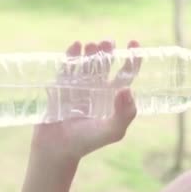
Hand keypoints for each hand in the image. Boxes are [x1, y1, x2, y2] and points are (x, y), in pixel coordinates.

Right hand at [31, 39, 141, 161]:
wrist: (57, 149)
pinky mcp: (60, 86)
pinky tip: (76, 46)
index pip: (125, 73)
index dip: (132, 58)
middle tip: (108, 42)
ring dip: (91, 52)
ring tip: (93, 45)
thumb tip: (127, 89)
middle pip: (105, 64)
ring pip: (86, 62)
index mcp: (112, 97)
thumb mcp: (113, 131)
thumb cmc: (88, 142)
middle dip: (107, 51)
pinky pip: (67, 66)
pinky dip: (71, 55)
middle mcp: (97, 88)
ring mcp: (78, 86)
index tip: (133, 43)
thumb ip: (124, 114)